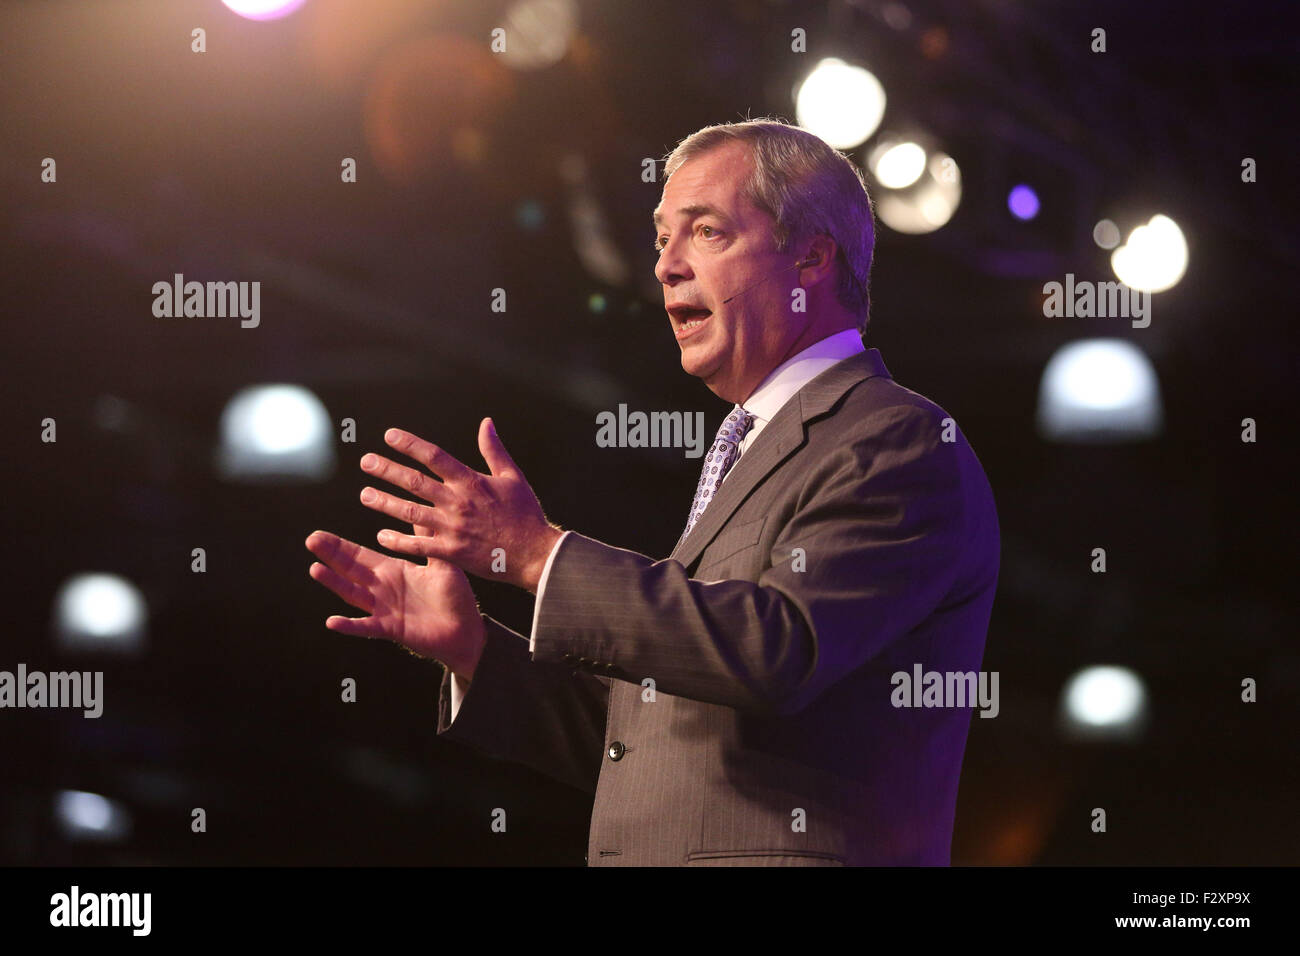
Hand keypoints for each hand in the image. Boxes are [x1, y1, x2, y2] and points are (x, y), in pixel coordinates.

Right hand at [305, 529, 485, 679]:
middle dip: (331, 556)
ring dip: (334, 584)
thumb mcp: (441, 563)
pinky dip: (350, 625)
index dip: (340, 546)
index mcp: (393, 571)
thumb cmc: (454, 597)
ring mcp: (384, 610)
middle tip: (311, 540)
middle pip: (350, 571)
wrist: (467, 630)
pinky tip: (332, 621)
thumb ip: (428, 540)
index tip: (319, 534)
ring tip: (315, 569)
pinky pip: (367, 627)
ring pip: (354, 595)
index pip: (360, 556)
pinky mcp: (391, 629)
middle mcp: (383, 589)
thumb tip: (422, 510)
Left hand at [357, 418, 562, 591]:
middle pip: (415, 482)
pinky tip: (381, 536)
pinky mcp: (452, 552)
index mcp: (471, 482)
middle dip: (387, 470)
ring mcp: (453, 528)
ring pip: (410, 512)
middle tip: (365, 462)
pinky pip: (419, 545)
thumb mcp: (512, 477)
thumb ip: (494, 450)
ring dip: (385, 503)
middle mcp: (458, 503)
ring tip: (365, 495)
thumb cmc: (525, 514)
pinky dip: (398, 541)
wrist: (535, 554)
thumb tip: (486, 422)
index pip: (435, 457)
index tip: (389, 436)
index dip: (410, 444)